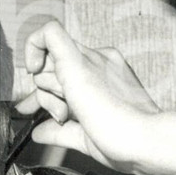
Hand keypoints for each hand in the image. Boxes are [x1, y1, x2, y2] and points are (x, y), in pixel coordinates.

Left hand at [16, 21, 159, 172]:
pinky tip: (32, 67)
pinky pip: (49, 32)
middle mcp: (99, 61)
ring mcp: (90, 59)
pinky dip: (34, 44)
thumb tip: (38, 133)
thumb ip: (61, 132)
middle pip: (52, 67)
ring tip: (66, 114)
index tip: (34, 111)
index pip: (64, 73)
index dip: (44, 93)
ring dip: (45, 91)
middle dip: (44, 95)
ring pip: (47, 59)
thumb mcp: (86, 136)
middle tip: (61, 116)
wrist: (144, 139)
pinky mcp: (78, 62)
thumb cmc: (127, 141)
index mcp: (105, 75)